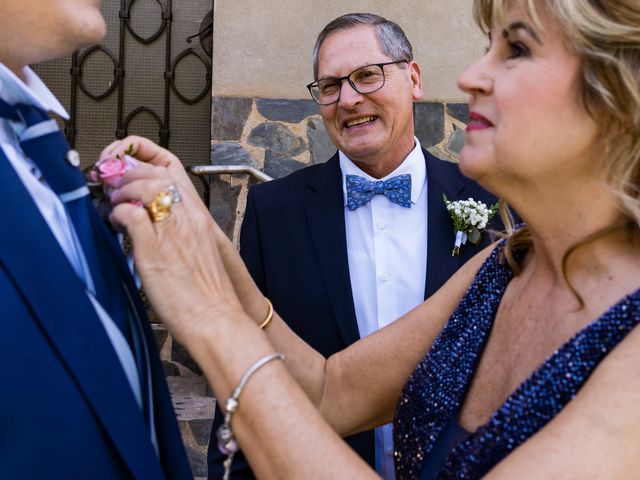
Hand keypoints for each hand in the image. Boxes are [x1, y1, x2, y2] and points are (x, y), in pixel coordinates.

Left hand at [102, 136, 245, 343]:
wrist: (217, 318)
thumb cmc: (208, 293)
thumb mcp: (199, 251)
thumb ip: (179, 231)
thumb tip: (150, 222)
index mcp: (199, 216)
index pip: (171, 166)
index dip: (143, 155)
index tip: (125, 160)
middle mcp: (188, 217)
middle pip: (154, 172)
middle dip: (125, 170)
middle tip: (110, 181)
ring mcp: (172, 231)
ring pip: (144, 186)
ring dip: (120, 189)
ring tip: (114, 202)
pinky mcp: (155, 249)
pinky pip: (131, 215)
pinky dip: (117, 214)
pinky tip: (116, 222)